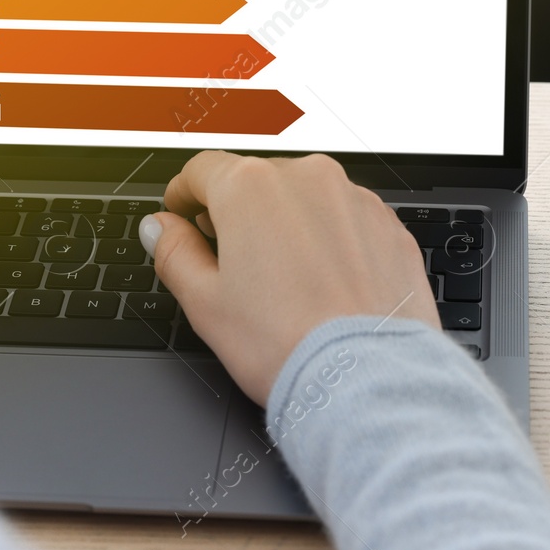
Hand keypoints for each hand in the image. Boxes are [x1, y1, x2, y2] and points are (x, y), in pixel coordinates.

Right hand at [140, 152, 438, 404]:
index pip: (202, 170)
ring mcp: (354, 199)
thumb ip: (174, 253)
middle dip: (238, 214)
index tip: (182, 214)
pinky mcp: (389, 225)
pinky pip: (346, 220)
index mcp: (251, 188)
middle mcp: (306, 178)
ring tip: (284, 282)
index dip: (184, 194)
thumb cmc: (286, 345)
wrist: (368, 379)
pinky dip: (330, 241)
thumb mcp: (204, 303)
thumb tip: (160, 228)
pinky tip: (325, 285)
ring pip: (305, 199)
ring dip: (288, 225)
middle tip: (230, 261)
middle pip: (256, 181)